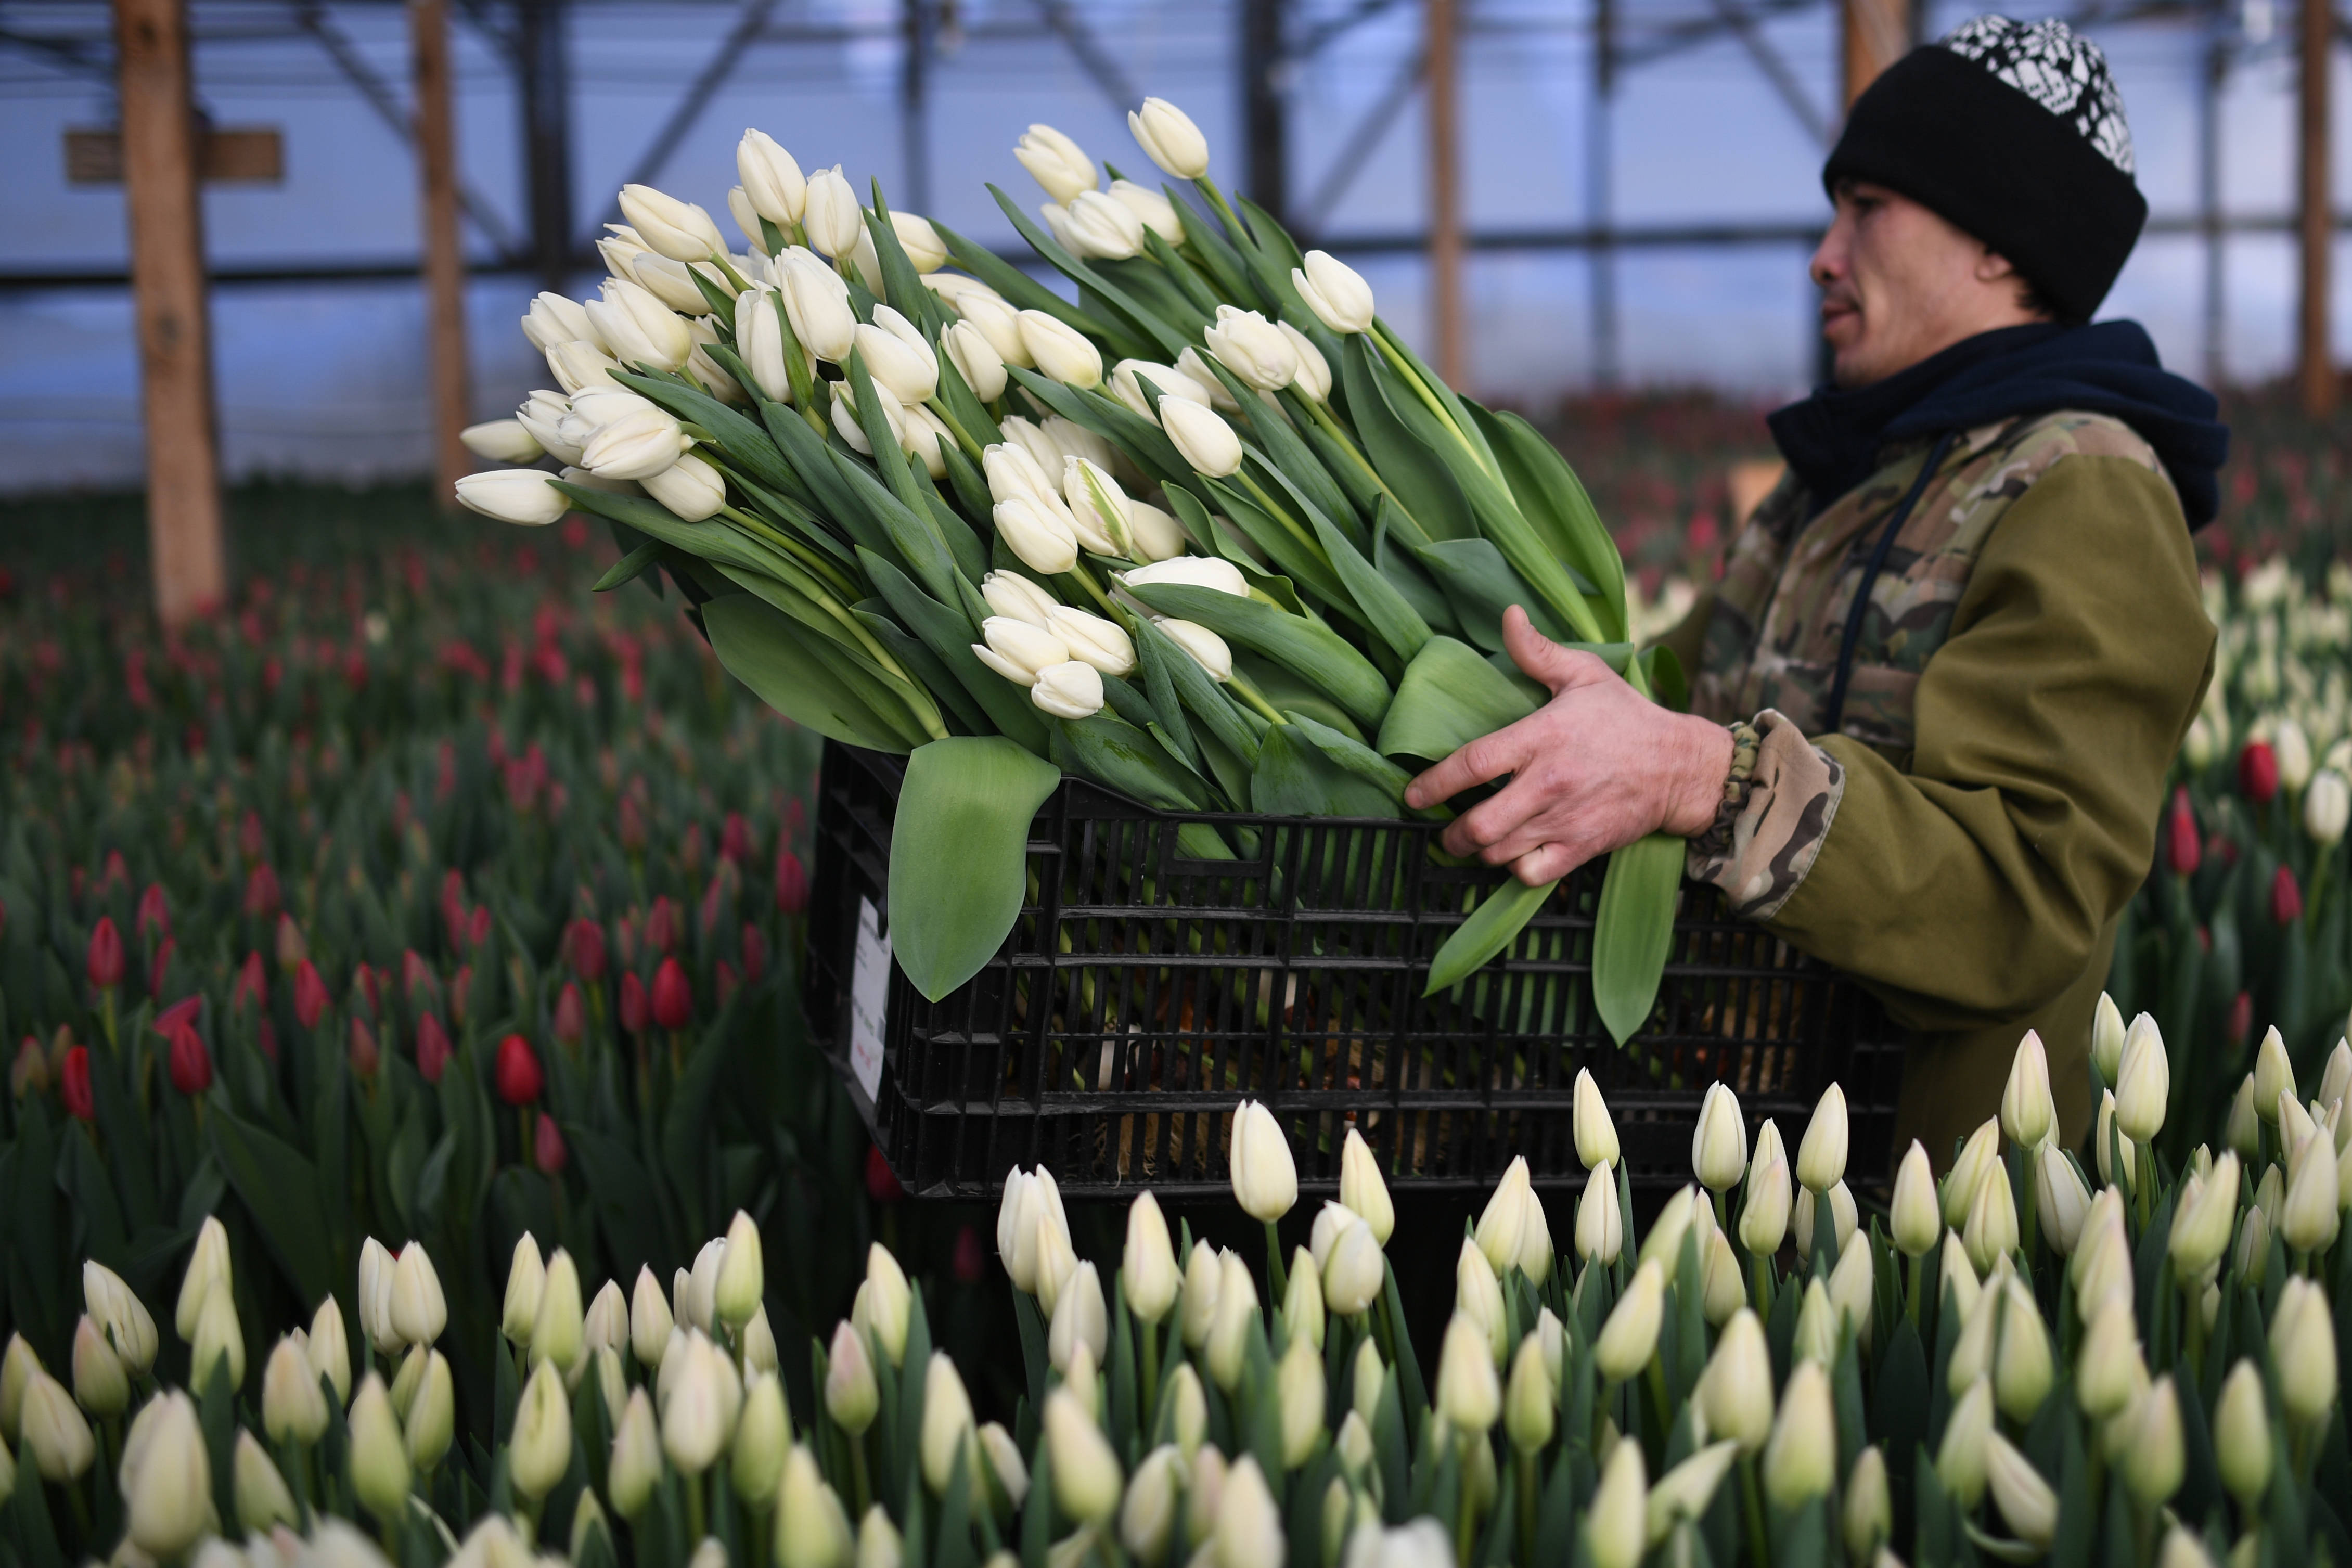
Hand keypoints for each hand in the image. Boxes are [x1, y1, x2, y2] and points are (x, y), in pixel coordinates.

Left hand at [1404, 606, 1734, 884]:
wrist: (1679, 766)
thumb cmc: (1626, 717)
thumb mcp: (1584, 674)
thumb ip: (1538, 651)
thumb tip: (1508, 615)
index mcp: (1541, 738)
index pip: (1473, 764)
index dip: (1435, 783)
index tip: (1412, 796)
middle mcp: (1548, 784)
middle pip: (1479, 824)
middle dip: (1449, 834)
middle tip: (1442, 830)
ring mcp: (1565, 819)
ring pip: (1500, 852)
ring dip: (1477, 852)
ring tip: (1471, 842)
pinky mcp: (1582, 847)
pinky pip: (1533, 874)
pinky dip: (1514, 870)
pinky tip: (1512, 856)